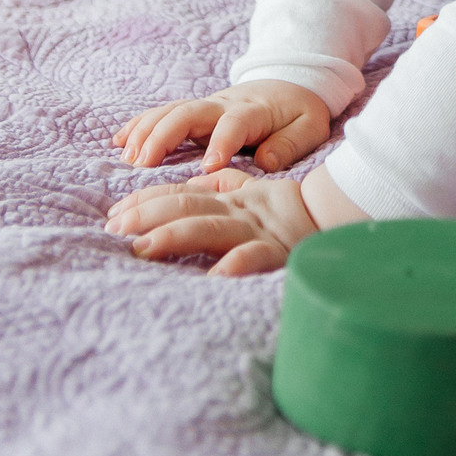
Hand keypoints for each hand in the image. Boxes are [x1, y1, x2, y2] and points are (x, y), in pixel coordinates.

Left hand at [105, 165, 321, 276]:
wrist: (340, 213)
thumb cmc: (290, 210)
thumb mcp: (254, 192)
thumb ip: (225, 184)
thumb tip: (194, 179)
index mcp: (230, 199)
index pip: (181, 193)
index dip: (146, 200)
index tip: (114, 212)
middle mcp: (238, 212)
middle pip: (187, 206)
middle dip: (147, 215)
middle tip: (114, 229)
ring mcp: (256, 231)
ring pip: (210, 228)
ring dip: (175, 235)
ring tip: (143, 248)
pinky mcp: (278, 252)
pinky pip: (254, 258)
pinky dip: (235, 265)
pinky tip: (214, 276)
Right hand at [113, 78, 330, 175]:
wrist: (291, 81)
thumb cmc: (300, 111)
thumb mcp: (310, 126)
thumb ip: (290, 143)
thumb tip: (266, 163)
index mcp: (254, 111)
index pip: (235, 122)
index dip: (221, 141)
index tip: (207, 166)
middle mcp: (223, 105)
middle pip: (189, 112)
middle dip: (165, 135)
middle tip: (143, 163)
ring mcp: (205, 107)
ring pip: (170, 111)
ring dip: (145, 131)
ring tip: (126, 158)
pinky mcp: (193, 112)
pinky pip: (162, 113)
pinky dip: (139, 125)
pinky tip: (118, 141)